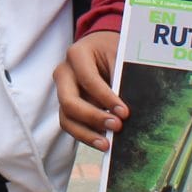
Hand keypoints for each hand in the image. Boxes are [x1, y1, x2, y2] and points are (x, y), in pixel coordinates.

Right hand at [53, 32, 126, 149]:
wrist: (101, 47)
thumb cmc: (111, 50)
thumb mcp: (119, 55)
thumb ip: (121, 77)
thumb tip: (128, 109)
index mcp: (77, 55)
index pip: (88, 80)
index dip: (106, 98)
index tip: (125, 112)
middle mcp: (64, 74)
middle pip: (69, 102)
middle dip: (93, 118)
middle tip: (117, 127)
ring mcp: (63, 92)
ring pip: (67, 118)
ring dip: (86, 134)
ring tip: (107, 144)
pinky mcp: (68, 107)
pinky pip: (72, 125)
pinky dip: (86, 135)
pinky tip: (103, 142)